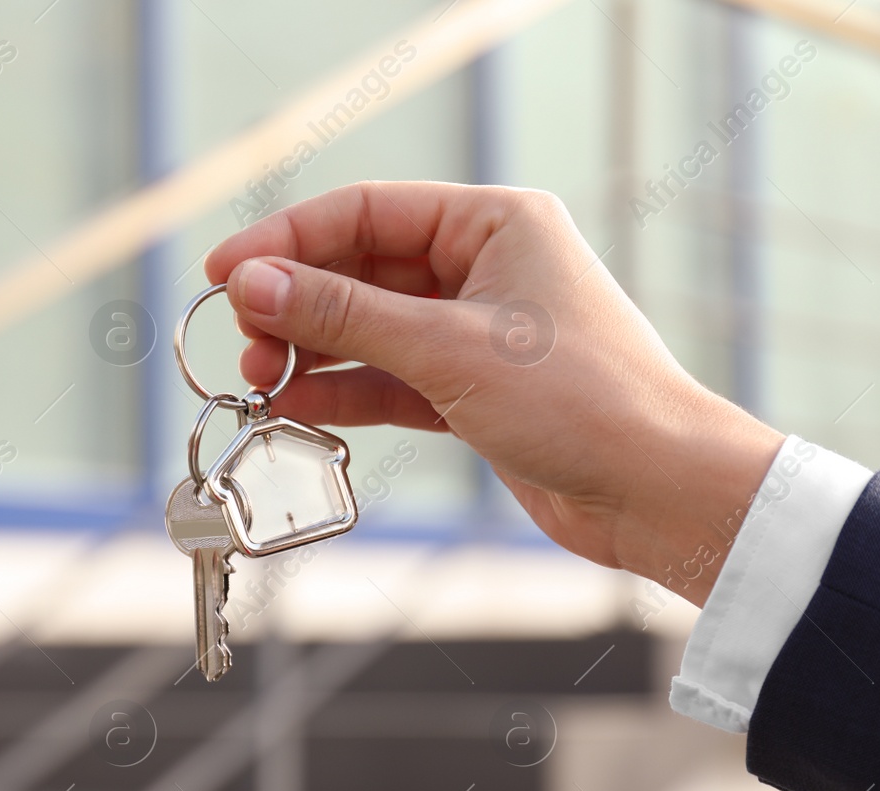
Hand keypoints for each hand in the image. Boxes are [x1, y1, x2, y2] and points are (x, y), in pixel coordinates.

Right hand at [205, 181, 783, 605]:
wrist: (655, 492)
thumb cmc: (581, 401)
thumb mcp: (445, 349)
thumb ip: (342, 314)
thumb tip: (253, 284)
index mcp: (495, 223)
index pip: (366, 211)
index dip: (287, 239)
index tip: (224, 272)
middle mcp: (486, 267)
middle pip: (363, 269)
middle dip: (297, 305)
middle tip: (243, 340)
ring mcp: (479, 332)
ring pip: (373, 330)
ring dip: (315, 353)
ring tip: (260, 380)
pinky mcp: (476, 392)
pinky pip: (392, 380)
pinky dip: (347, 393)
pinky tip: (299, 406)